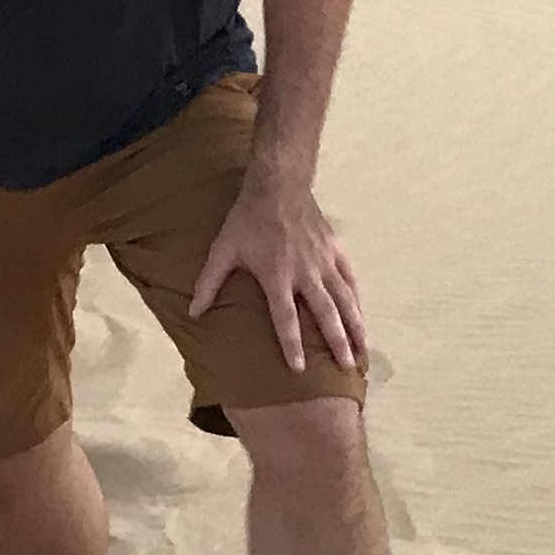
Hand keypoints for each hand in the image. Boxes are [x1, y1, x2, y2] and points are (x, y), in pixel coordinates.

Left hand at [189, 181, 366, 376]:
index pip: (285, 317)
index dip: (292, 344)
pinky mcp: (335, 249)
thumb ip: (209, 282)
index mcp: (277, 276)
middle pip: (325, 314)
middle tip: (346, 368)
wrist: (278, 185)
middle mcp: (305, 273)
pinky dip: (357, 299)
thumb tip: (193, 313)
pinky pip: (350, 279)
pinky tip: (361, 315)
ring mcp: (323, 261)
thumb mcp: (223, 250)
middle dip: (337, 343)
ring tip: (362, 350)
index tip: (299, 369)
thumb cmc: (247, 220)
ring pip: (345, 299)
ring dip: (355, 326)